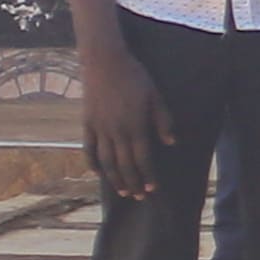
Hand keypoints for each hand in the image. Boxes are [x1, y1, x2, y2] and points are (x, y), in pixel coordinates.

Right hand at [74, 38, 167, 204]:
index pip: (143, 158)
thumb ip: (163, 120)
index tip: (153, 189)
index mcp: (135, 126)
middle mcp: (116, 131)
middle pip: (124, 165)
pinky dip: (93, 163)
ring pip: (106, 161)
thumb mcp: (156, 96)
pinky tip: (98, 173)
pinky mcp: (87, 123)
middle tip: (139, 197)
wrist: (104, 62)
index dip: (148, 175)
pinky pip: (89, 148)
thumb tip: (171, 143)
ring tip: (122, 191)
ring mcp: (99, 128)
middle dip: (133, 183)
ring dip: (114, 178)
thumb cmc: (135, 77)